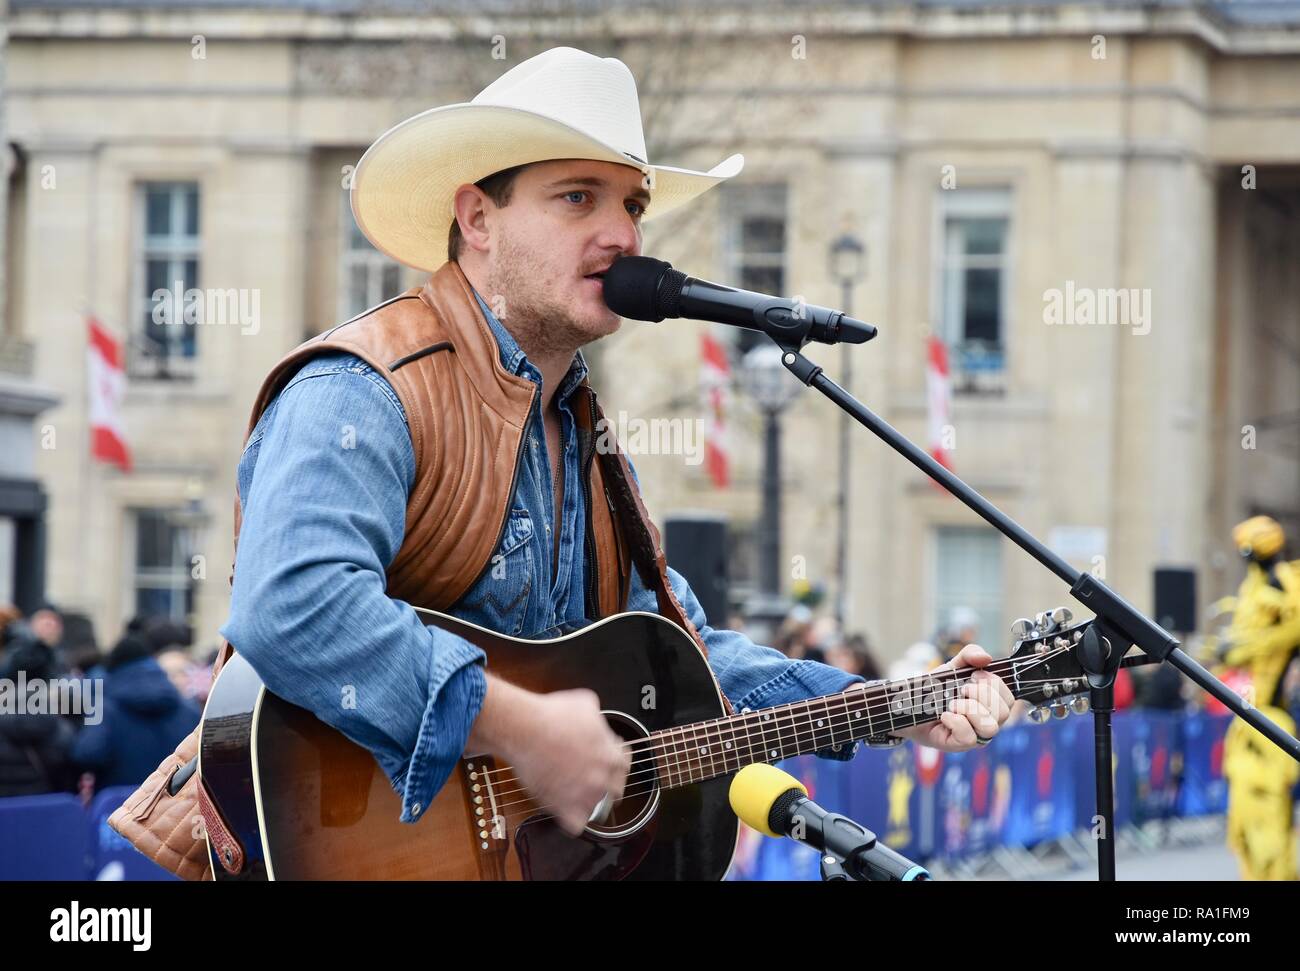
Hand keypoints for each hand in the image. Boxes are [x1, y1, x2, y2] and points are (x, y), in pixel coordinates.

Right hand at [503, 687, 630, 836]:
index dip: (613, 761)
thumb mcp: (585, 703)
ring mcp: (584, 796)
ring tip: (577, 795)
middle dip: (605, 784)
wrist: (526, 729)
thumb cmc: (552, 715)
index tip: (605, 760)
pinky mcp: (563, 808)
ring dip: (589, 803)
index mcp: (611, 756)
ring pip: (596, 810)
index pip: (624, 766)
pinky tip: (565, 811)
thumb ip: (597, 716)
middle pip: (615, 791)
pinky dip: (571, 821)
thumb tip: (596, 716)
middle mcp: (602, 779)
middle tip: (592, 778)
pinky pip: (576, 826)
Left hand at [895, 644, 1013, 752]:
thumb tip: (986, 657)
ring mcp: (973, 735)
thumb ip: (969, 656)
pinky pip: (968, 737)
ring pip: (990, 727)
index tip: (974, 675)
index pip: (1010, 699)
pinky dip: (956, 721)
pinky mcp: (957, 745)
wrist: (908, 704)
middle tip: (962, 688)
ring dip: (970, 709)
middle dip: (982, 694)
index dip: (995, 684)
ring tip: (953, 702)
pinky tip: (944, 714)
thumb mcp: (953, 667)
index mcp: (990, 704)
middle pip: (1003, 712)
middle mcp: (986, 721)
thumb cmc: (935, 689)